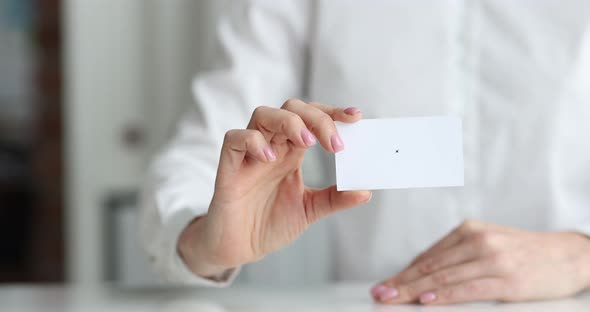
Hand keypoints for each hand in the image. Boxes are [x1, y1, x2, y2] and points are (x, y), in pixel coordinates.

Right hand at [179, 99, 370, 277]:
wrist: (240, 248)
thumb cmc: (269, 224)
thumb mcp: (309, 210)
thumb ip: (334, 199)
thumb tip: (365, 192)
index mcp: (291, 152)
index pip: (311, 118)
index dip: (332, 113)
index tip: (356, 117)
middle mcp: (271, 147)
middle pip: (291, 109)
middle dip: (316, 118)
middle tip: (335, 144)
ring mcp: (249, 155)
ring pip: (263, 115)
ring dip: (288, 122)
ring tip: (307, 142)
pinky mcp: (229, 167)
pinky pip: (235, 139)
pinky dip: (253, 142)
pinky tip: (270, 158)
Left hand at [371, 220, 589, 304]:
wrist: (567, 255)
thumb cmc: (523, 251)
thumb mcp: (487, 243)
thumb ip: (456, 254)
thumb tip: (421, 273)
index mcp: (469, 230)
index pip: (428, 256)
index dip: (403, 272)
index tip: (384, 284)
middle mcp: (478, 241)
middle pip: (431, 266)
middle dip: (402, 282)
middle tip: (380, 293)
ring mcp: (493, 259)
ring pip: (445, 277)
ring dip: (415, 290)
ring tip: (394, 298)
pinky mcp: (508, 279)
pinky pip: (469, 288)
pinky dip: (445, 295)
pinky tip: (427, 299)